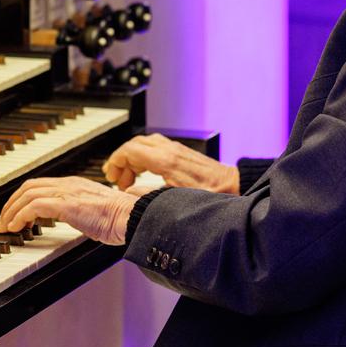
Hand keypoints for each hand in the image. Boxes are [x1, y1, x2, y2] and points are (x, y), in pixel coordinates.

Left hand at [0, 176, 137, 244]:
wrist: (130, 216)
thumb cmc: (118, 218)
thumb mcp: (91, 211)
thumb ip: (76, 211)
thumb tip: (66, 219)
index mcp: (73, 184)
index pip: (39, 185)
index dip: (22, 199)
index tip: (14, 215)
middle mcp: (68, 184)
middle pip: (29, 186)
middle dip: (11, 204)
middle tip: (3, 221)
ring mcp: (67, 192)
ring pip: (28, 194)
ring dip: (11, 211)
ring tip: (6, 226)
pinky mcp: (66, 204)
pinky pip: (34, 206)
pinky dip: (20, 216)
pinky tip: (16, 227)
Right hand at [104, 133, 239, 193]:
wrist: (234, 187)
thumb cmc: (211, 196)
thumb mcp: (175, 202)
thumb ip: (149, 197)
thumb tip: (129, 196)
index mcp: (166, 160)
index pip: (130, 150)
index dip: (115, 162)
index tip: (111, 175)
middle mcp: (170, 150)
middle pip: (134, 144)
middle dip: (121, 160)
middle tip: (117, 179)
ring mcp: (176, 150)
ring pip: (144, 144)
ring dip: (132, 159)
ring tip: (128, 179)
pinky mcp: (181, 154)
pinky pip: (155, 148)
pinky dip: (143, 158)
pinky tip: (144, 175)